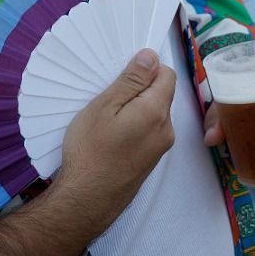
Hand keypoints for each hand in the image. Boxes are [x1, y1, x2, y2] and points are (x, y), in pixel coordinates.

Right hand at [58, 50, 175, 210]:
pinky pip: (149, 132)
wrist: (87, 199)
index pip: (167, 74)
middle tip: (108, 99)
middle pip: (161, 95)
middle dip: (139, 90)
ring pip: (154, 114)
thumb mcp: (104, 107)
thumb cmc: (90, 150)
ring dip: (135, 109)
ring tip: (107, 120)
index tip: (122, 76)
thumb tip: (151, 56)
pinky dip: (134, 126)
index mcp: (156, 111)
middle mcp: (167, 129)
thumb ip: (131, 81)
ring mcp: (161, 147)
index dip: (147, 69)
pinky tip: (112, 137)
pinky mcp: (152, 161)